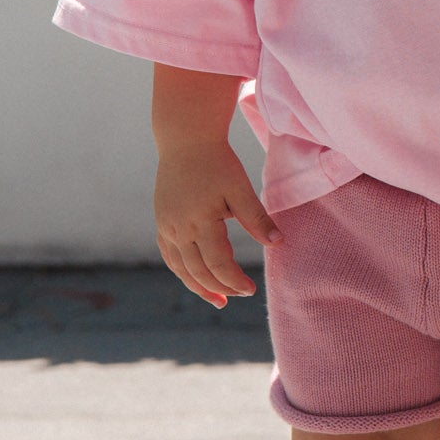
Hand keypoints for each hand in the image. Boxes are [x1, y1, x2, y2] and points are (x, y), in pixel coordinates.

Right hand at [154, 141, 281, 307]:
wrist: (186, 140)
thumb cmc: (217, 162)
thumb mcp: (241, 188)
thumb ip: (257, 218)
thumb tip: (278, 243)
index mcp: (200, 221)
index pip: (217, 263)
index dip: (234, 280)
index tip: (250, 290)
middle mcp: (178, 228)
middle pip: (198, 270)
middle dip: (220, 287)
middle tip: (239, 295)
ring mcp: (166, 226)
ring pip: (180, 267)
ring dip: (198, 286)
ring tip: (217, 299)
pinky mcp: (161, 221)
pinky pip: (169, 255)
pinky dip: (182, 270)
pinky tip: (195, 277)